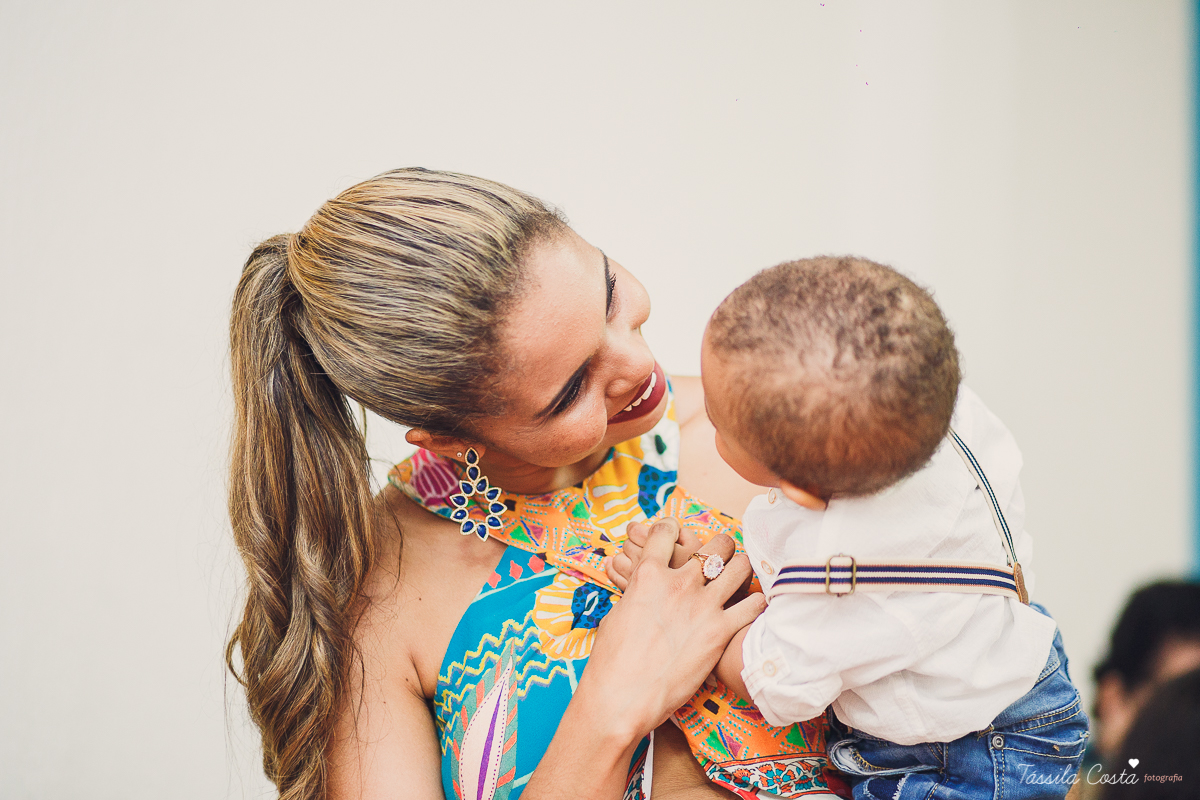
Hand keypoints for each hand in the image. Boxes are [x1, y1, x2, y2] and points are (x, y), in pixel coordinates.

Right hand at [576, 517, 765, 741]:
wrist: (622, 697)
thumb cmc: (611, 661)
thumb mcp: (619, 613)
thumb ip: (638, 593)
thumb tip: (642, 588)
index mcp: (648, 575)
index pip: (667, 531)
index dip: (673, 528)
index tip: (678, 534)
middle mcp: (678, 584)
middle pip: (716, 545)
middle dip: (722, 547)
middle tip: (721, 557)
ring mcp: (703, 607)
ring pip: (740, 568)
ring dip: (741, 569)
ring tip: (739, 576)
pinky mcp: (719, 633)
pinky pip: (752, 606)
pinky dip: (755, 603)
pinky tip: (750, 606)